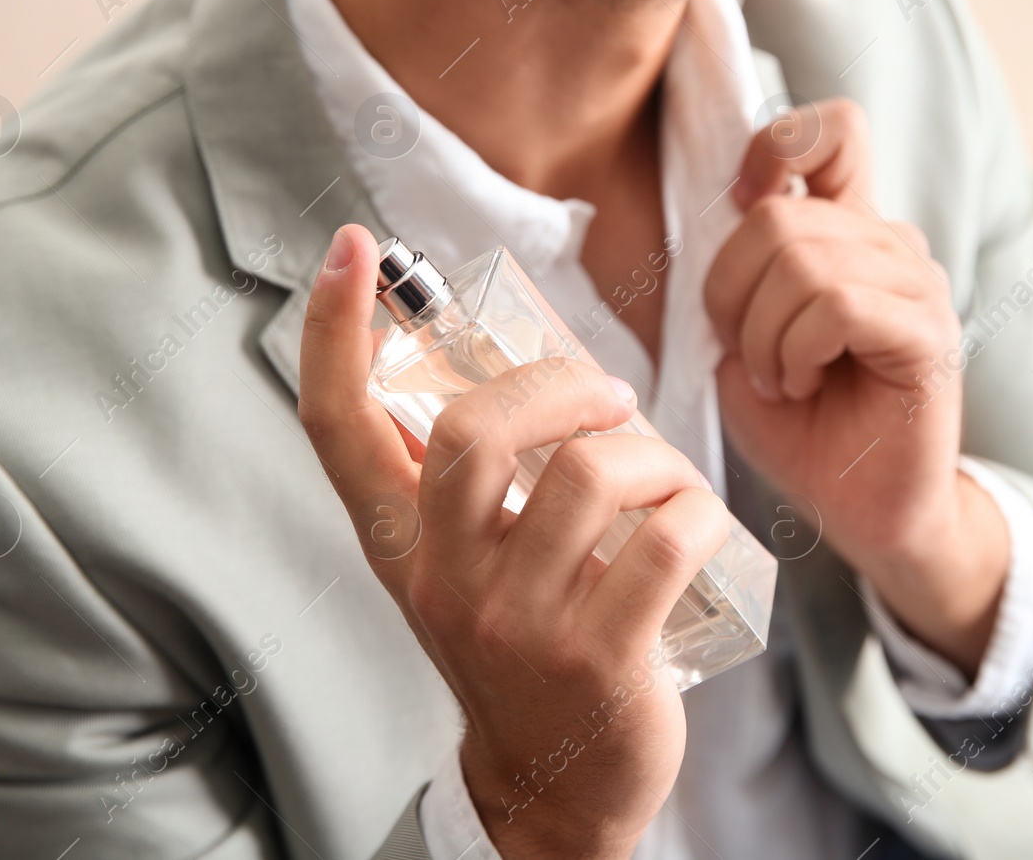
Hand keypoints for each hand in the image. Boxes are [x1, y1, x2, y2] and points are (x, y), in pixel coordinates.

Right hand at [299, 224, 729, 859]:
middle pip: (474, 431)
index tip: (350, 249)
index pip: (340, 427)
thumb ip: (466, 482)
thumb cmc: (520, 646)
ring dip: (648, 452)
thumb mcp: (464, 566)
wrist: (556, 783)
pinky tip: (694, 522)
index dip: (335, 333)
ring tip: (660, 470)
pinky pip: (667, 541)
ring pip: (592, 475)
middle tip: (603, 396)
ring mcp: (519, 623)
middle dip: (555, 385)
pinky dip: (697, 510)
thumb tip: (513, 369)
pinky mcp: (600, 659)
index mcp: (402, 545)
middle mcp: (446, 579)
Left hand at [703, 100, 1008, 672]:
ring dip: (763, 335)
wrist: (860, 510)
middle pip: (778, 215)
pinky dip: (796, 352)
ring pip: (802, 261)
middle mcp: (888, 243)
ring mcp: (915, 283)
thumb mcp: (744, 337)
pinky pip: (836, 305)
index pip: (833, 131)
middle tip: (747, 353)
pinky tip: (802, 387)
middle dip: (731, 293)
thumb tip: (734, 213)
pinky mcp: (928, 331)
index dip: (776, 145)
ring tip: (781, 380)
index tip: (738, 199)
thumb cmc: (801, 427)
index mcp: (846, 232)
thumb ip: (739, 272)